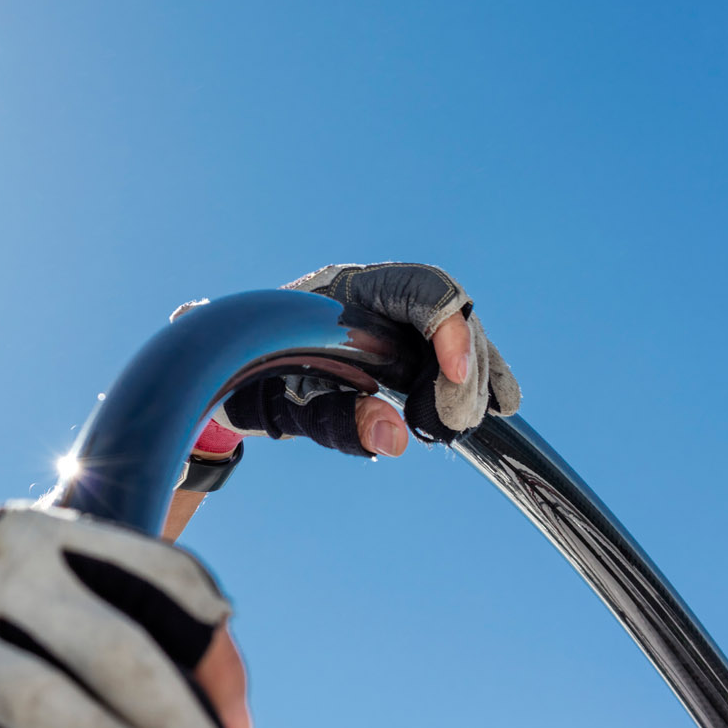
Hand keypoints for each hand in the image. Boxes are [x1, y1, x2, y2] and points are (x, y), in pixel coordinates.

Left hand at [177, 262, 518, 457]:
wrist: (227, 374)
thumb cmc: (247, 379)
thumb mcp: (283, 403)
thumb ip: (336, 420)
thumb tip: (396, 440)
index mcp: (345, 290)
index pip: (420, 287)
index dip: (449, 324)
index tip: (454, 374)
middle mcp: (380, 299)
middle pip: (452, 317)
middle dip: (463, 371)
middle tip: (447, 425)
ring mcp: (395, 323)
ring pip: (458, 341)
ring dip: (468, 385)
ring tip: (449, 428)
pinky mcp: (404, 353)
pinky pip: (452, 360)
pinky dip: (478, 382)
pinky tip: (500, 406)